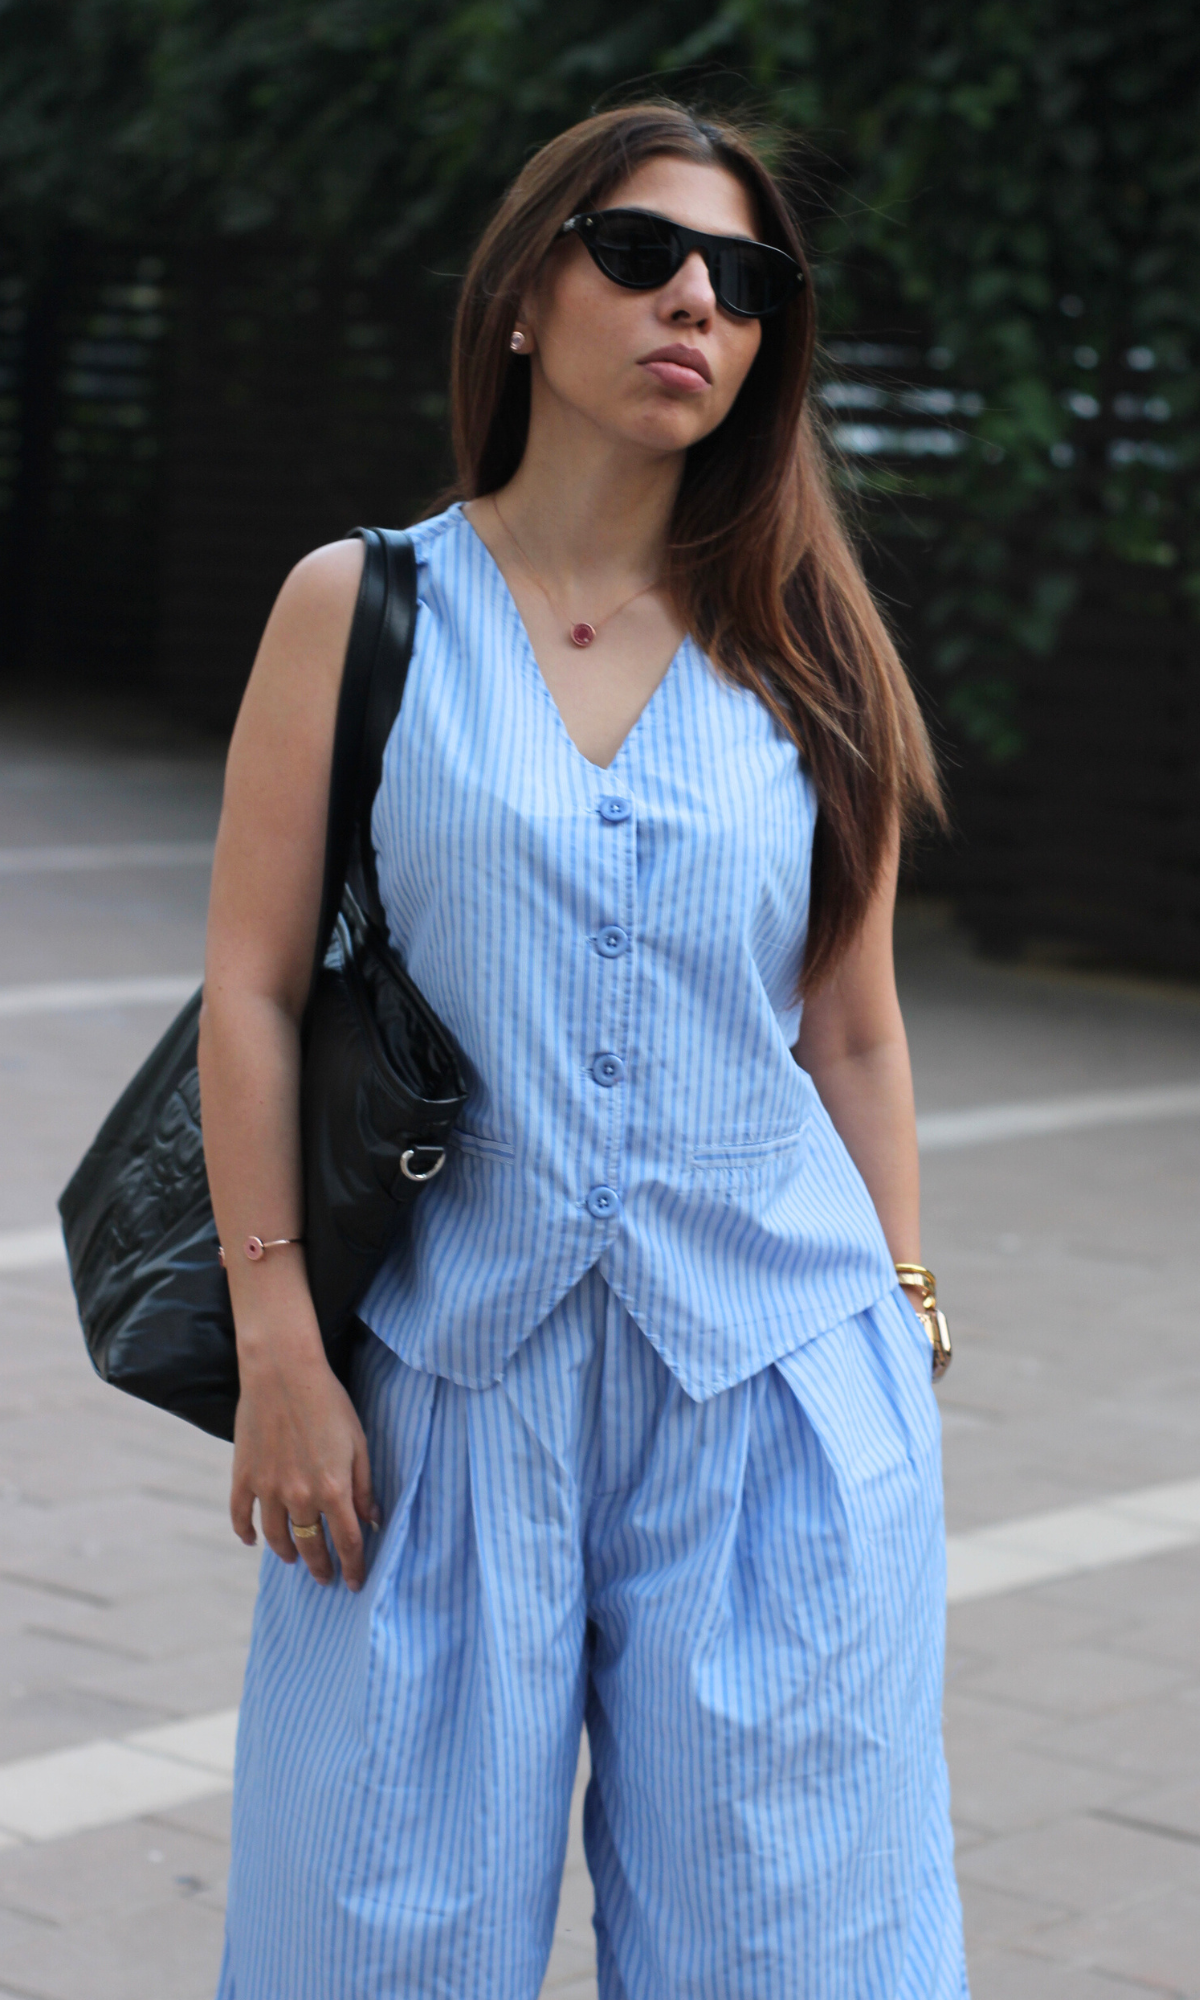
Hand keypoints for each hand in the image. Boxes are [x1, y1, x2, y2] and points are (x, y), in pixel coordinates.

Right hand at [230, 1321, 381, 1590]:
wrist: (283, 1373)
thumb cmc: (329, 1402)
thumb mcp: (358, 1442)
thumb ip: (364, 1485)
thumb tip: (372, 1520)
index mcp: (333, 1489)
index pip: (347, 1542)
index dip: (354, 1566)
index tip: (355, 1582)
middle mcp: (300, 1496)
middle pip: (311, 1545)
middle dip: (321, 1567)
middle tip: (325, 1577)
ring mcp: (268, 1489)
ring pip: (277, 1537)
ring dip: (287, 1553)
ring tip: (295, 1559)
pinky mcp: (244, 1477)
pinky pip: (242, 1516)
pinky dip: (246, 1533)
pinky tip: (253, 1541)